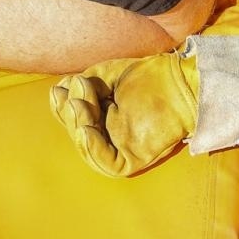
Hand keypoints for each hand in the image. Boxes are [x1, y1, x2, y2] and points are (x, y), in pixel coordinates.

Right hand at [49, 51, 200, 177]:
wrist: (179, 80)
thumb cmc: (147, 76)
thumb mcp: (105, 76)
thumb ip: (81, 87)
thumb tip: (58, 92)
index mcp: (102, 119)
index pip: (73, 119)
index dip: (63, 106)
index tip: (62, 87)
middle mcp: (109, 138)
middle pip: (78, 134)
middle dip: (72, 112)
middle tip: (81, 88)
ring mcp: (122, 150)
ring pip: (89, 150)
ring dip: (79, 126)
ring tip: (80, 104)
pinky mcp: (134, 159)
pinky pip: (107, 163)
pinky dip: (92, 148)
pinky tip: (86, 129)